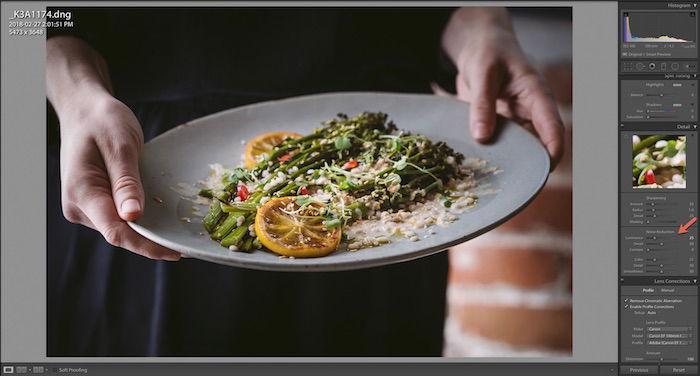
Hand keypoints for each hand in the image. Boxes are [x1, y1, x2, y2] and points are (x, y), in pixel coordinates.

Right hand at [57, 90, 180, 260]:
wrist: (85, 110)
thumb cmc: (102, 121)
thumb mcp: (120, 147)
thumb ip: (126, 182)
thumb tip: (133, 216)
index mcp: (82, 192)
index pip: (116, 232)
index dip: (147, 245)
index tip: (176, 252)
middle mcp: (79, 206)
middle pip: (120, 234)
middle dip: (153, 241)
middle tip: (189, 246)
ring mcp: (86, 207)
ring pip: (121, 229)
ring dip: (149, 231)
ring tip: (179, 234)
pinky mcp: (96, 204)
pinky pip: (121, 218)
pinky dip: (142, 220)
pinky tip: (163, 221)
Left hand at [442, 8, 563, 167]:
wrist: (480, 48)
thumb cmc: (487, 54)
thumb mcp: (482, 73)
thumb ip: (482, 104)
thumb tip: (482, 137)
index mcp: (535, 93)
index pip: (551, 123)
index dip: (553, 146)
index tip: (547, 167)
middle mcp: (531, 110)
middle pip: (540, 142)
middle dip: (533, 163)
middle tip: (519, 184)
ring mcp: (518, 119)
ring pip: (523, 146)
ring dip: (514, 161)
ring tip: (498, 180)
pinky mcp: (504, 125)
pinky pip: (505, 144)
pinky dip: (497, 154)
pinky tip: (484, 167)